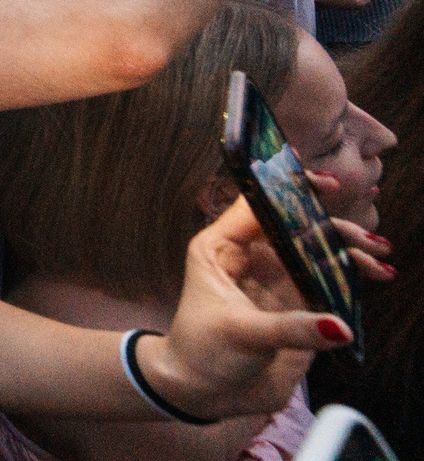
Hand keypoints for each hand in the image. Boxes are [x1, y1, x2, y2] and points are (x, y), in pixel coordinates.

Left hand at [142, 197, 371, 418]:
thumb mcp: (241, 334)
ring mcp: (278, 284)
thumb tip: (340, 326)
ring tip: (379, 264)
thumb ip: (292, 329)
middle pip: (297, 230)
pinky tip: (373, 279)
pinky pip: (328, 286)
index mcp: (222, 248)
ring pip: (317, 256)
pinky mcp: (298, 309)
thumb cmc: (203, 353)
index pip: (258, 206)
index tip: (327, 189)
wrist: (205, 394)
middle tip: (369, 243)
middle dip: (334, 230)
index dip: (291, 192)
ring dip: (348, 256)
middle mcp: (252, 260)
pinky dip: (351, 282)